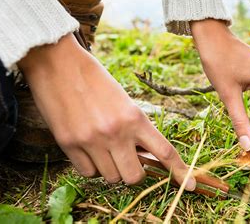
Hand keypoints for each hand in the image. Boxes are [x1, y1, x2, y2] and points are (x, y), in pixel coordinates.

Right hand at [18, 34, 194, 188]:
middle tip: (128, 158)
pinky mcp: (69, 144)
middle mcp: (116, 132)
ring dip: (111, 168)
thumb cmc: (93, 78)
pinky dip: (92, 167)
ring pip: (111, 177)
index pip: (164, 152)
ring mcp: (92, 140)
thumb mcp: (123, 100)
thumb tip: (142, 155)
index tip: (191, 185)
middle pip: (135, 177)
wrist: (58, 63)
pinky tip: (88, 149)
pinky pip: (88, 173)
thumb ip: (134, 127)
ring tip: (104, 146)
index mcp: (135, 117)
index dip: (180, 172)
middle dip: (135, 172)